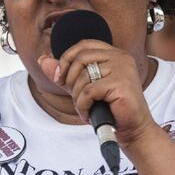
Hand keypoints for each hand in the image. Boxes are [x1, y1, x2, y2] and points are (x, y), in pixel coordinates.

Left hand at [39, 40, 157, 148]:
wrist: (132, 129)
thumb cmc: (110, 108)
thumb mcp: (83, 87)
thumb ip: (65, 72)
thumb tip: (42, 59)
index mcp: (113, 54)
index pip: (83, 45)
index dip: (67, 59)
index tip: (60, 78)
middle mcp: (120, 57)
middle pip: (80, 58)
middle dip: (70, 80)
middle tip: (75, 97)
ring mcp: (122, 69)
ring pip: (83, 76)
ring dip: (78, 97)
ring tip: (85, 107)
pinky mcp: (120, 84)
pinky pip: (89, 91)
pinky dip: (84, 105)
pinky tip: (90, 113)